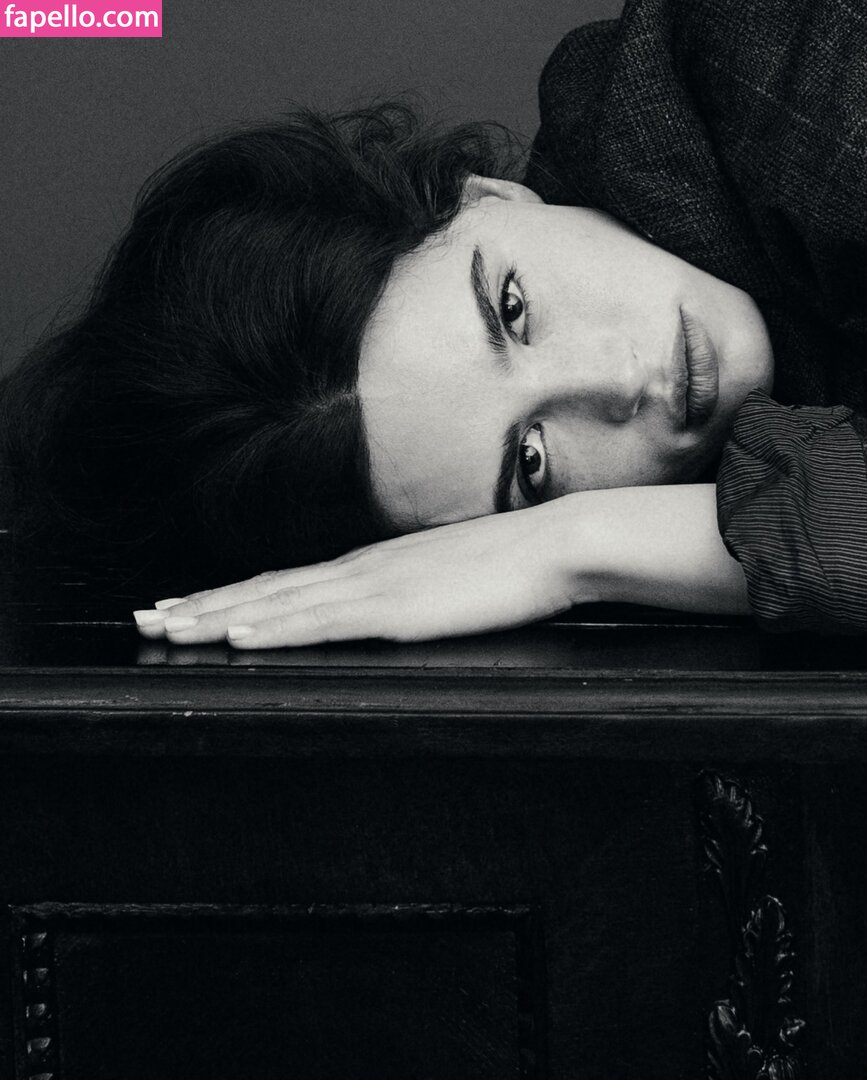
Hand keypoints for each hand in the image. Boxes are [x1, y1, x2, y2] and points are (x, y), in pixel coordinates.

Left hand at [133, 501, 581, 648]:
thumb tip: (386, 609)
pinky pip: (324, 621)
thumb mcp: (445, 581)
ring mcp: (375, 587)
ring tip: (166, 628)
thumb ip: (409, 593)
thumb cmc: (509, 565)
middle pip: (264, 590)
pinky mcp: (399, 609)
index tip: (184, 607)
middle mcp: (359, 570)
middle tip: (145, 618)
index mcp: (370, 566)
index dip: (228, 597)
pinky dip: (276, 628)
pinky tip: (240, 636)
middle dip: (200, 607)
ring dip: (218, 617)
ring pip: (280, 603)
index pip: (283, 583)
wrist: (555, 544)